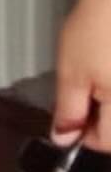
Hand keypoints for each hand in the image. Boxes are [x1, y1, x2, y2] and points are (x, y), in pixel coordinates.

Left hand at [53, 0, 110, 149]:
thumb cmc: (96, 28)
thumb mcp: (72, 73)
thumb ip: (69, 111)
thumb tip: (64, 138)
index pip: (105, 142)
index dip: (81, 132)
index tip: (70, 113)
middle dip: (99, 115)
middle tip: (84, 89)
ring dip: (108, 99)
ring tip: (99, 71)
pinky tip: (109, 62)